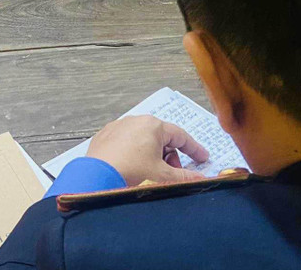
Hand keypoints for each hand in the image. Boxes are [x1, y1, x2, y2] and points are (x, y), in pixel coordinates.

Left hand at [85, 115, 207, 185]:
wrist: (97, 179)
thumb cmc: (132, 172)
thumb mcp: (162, 176)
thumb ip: (184, 177)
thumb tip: (201, 180)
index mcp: (153, 125)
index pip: (181, 136)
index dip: (194, 149)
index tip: (202, 158)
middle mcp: (136, 120)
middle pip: (162, 137)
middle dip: (170, 156)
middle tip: (171, 173)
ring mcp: (118, 126)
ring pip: (144, 139)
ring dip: (152, 155)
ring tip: (150, 173)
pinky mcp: (105, 135)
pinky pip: (127, 142)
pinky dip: (134, 153)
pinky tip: (132, 168)